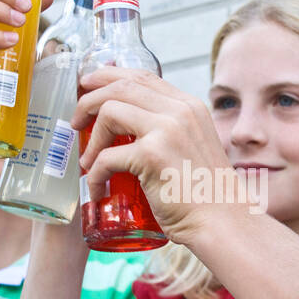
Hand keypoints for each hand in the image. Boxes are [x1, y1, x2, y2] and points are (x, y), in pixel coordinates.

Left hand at [70, 69, 251, 245]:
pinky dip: (94, 175)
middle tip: (76, 120)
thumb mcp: (193, 149)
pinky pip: (106, 158)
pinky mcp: (152, 155)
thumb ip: (171, 133)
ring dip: (91, 136)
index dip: (109, 77)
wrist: (222, 222)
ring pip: (109, 112)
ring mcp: (166, 130)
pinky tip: (96, 190)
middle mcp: (179, 111)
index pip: (142, 77)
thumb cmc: (206, 195)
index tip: (88, 86)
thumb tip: (132, 135)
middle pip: (121, 87)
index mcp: (189, 106)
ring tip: (87, 160)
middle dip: (89, 99)